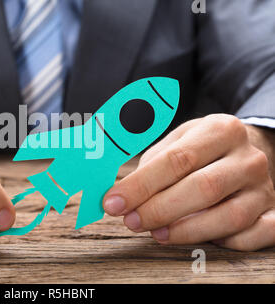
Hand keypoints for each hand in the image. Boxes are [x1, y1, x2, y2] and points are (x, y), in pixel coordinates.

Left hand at [103, 114, 274, 250]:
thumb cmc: (204, 147)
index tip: (114, 202)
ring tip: (156, 233)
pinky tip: (198, 237)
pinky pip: (254, 236)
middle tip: (131, 221)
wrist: (249, 149)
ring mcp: (264, 187)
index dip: (141, 185)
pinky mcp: (274, 212)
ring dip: (185, 231)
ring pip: (229, 217)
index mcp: (221, 130)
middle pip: (202, 188)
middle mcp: (248, 158)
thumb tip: (121, 194)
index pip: (176, 160)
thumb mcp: (179, 140)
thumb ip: (151, 163)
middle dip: (158, 209)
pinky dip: (225, 242)